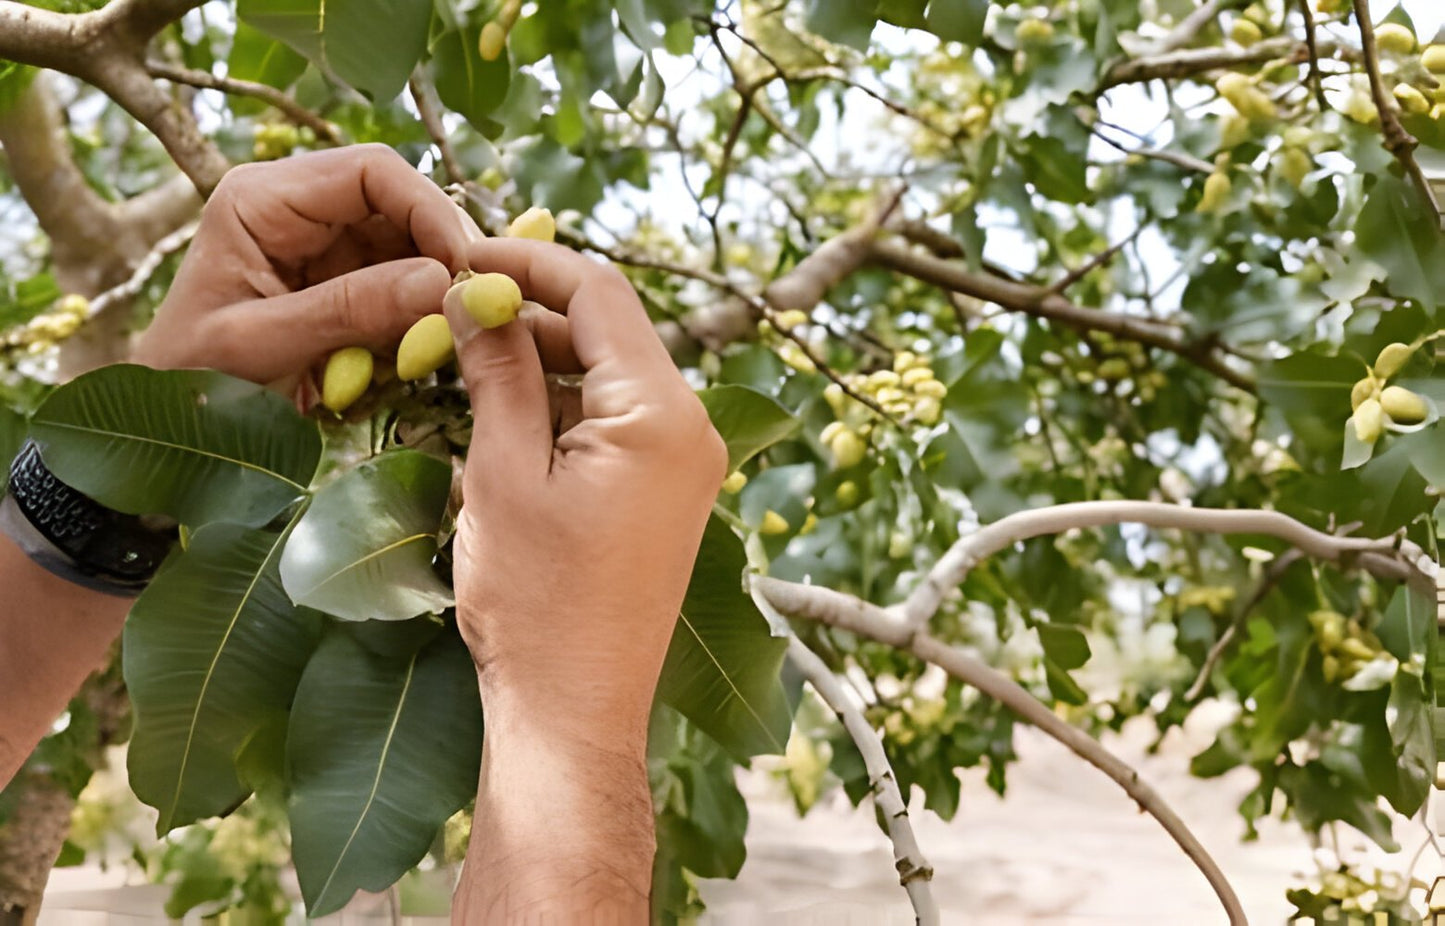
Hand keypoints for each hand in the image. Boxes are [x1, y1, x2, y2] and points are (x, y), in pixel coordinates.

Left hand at [132, 144, 478, 397]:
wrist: (162, 426)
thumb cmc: (190, 380)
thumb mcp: (263, 345)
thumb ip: (349, 310)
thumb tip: (441, 282)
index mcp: (261, 199)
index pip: (372, 171)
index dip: (429, 210)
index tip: (465, 268)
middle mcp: (297, 210)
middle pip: (401, 205)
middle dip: (443, 252)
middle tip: (479, 306)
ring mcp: (323, 248)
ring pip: (412, 247)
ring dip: (436, 289)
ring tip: (453, 335)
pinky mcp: (342, 286)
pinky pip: (404, 286)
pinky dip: (422, 316)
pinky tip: (428, 348)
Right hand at [445, 238, 726, 743]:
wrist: (574, 710)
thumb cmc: (535, 602)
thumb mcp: (503, 474)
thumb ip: (496, 371)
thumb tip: (477, 291)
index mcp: (661, 415)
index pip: (600, 293)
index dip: (529, 263)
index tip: (463, 257)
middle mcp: (691, 429)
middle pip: (610, 330)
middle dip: (531, 312)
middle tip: (450, 311)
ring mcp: (686, 464)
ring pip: (610, 375)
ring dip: (542, 360)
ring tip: (461, 361)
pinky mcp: (669, 493)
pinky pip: (617, 421)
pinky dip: (563, 405)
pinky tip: (502, 410)